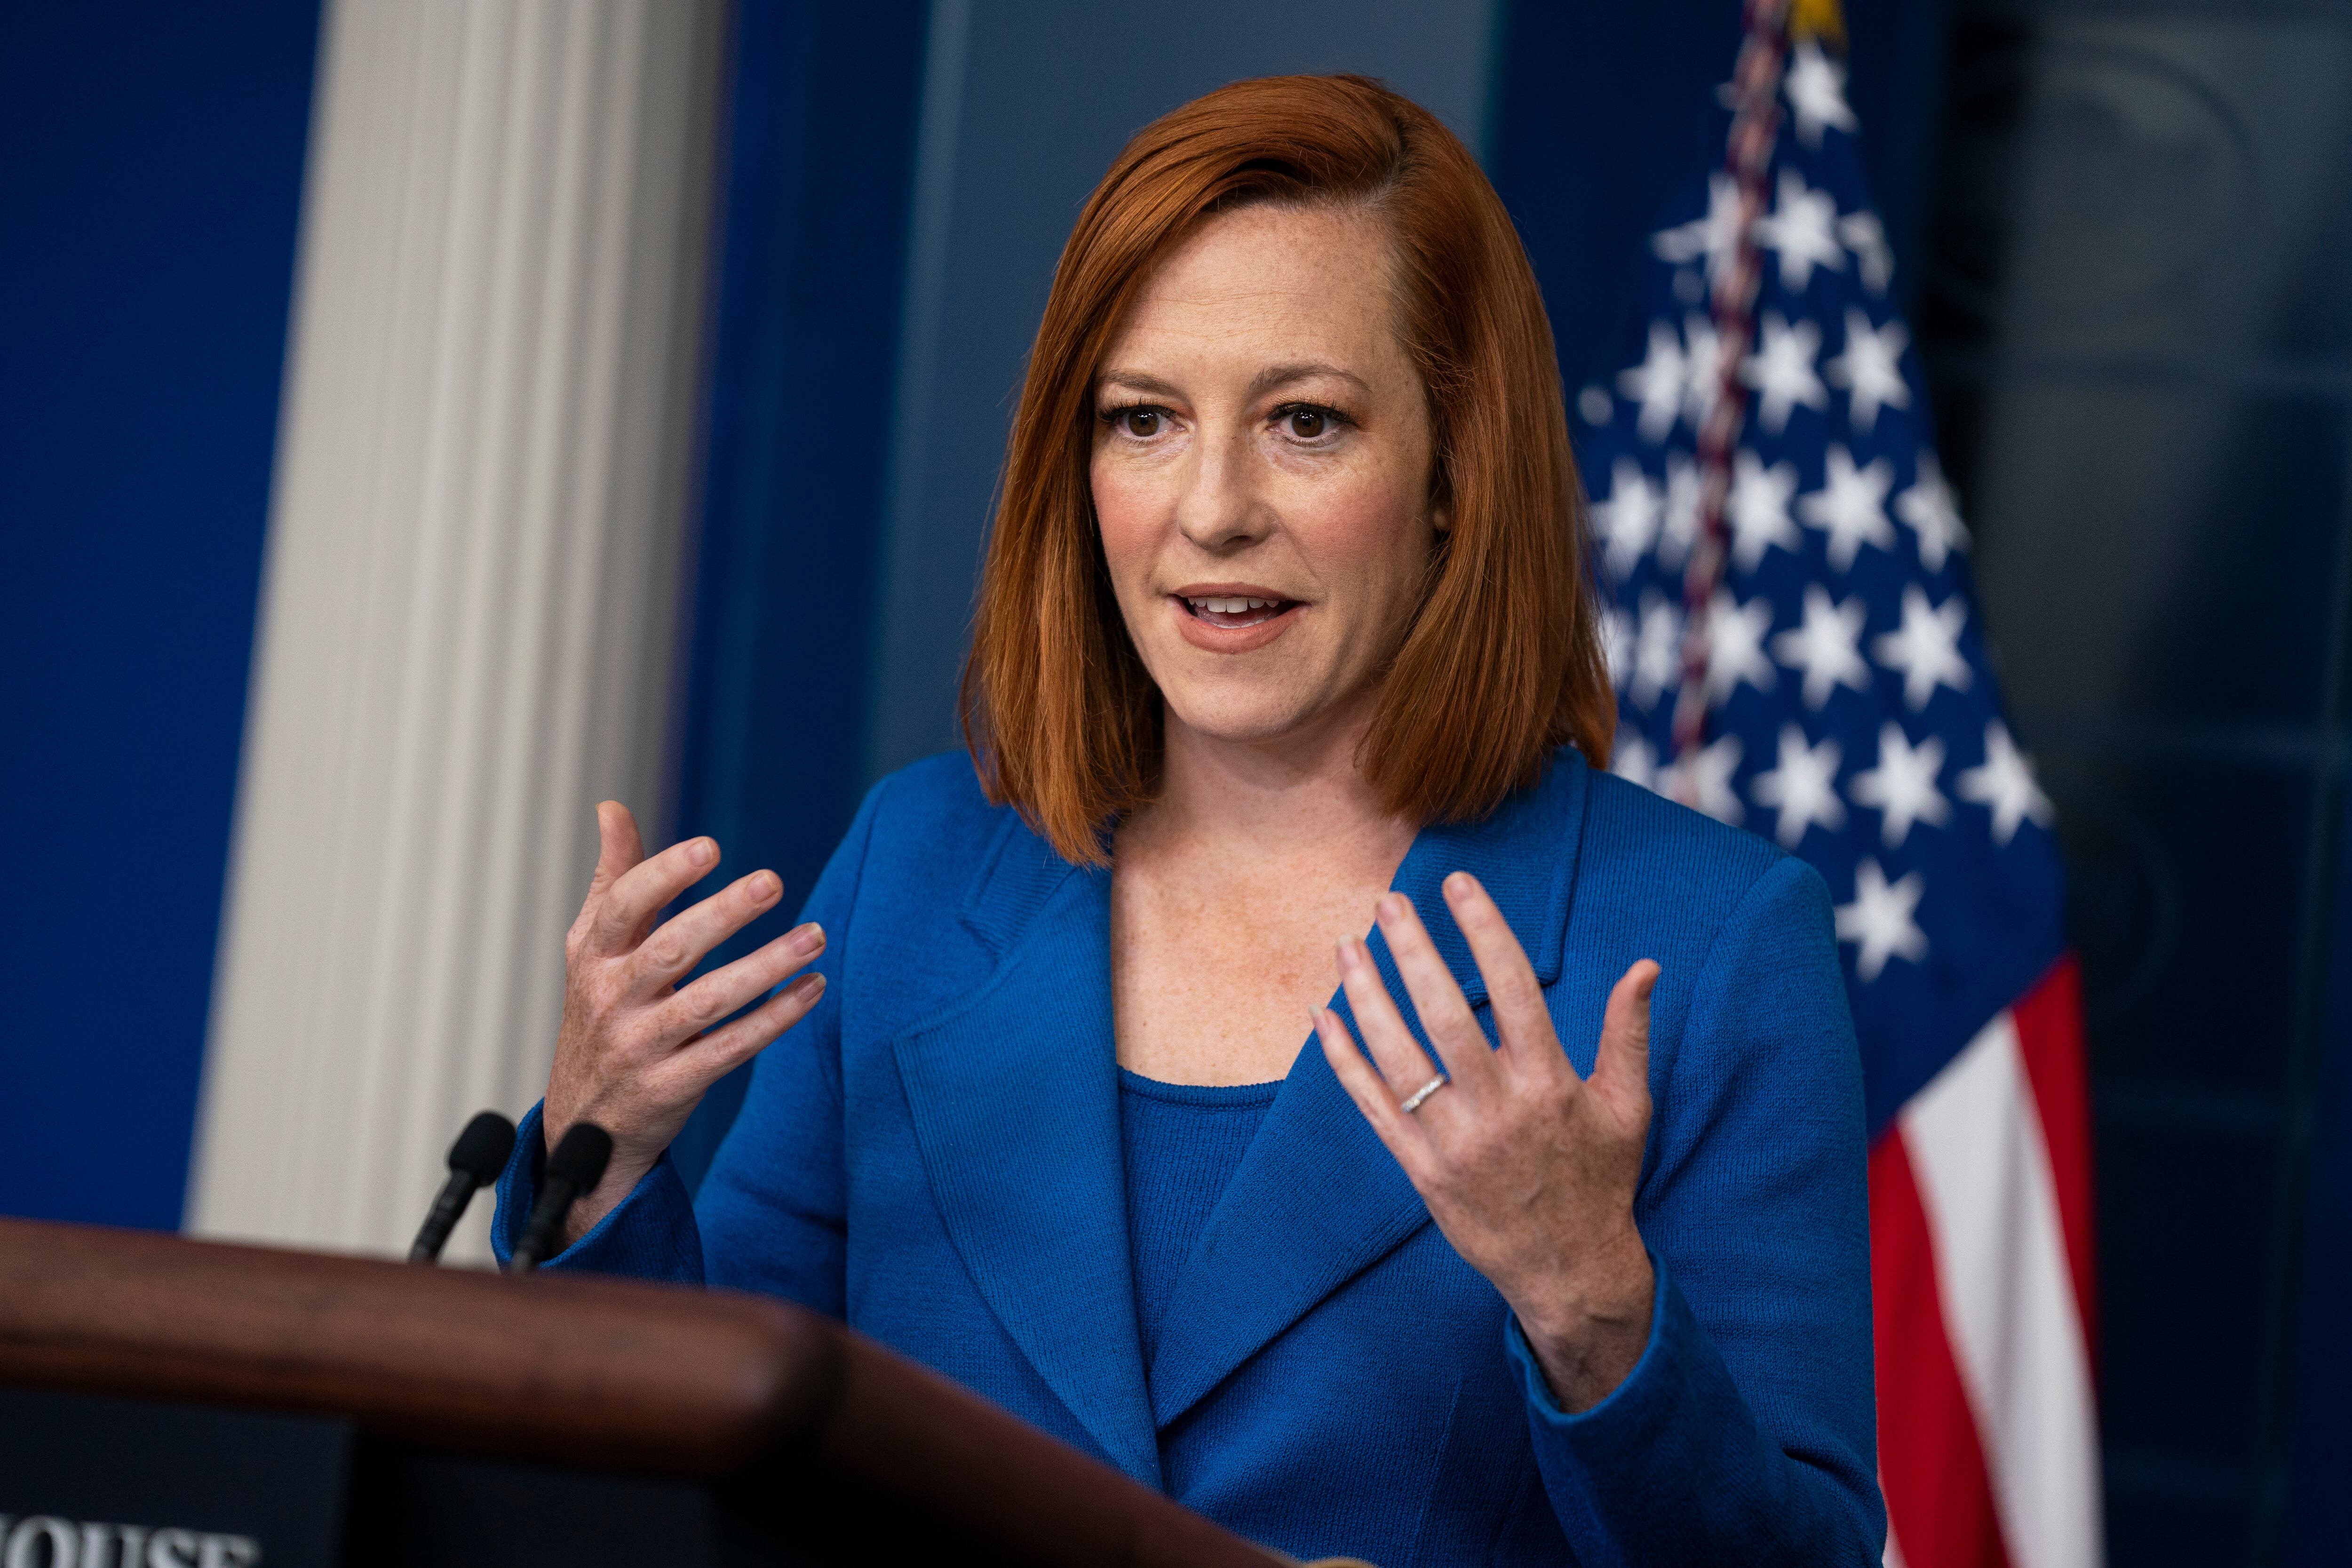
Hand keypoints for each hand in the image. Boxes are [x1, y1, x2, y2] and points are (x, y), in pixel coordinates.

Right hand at [544, 802, 827, 1243]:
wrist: (582, 1123)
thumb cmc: (600, 1014)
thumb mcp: (592, 950)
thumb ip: (613, 880)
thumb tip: (611, 808)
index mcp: (590, 957)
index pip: (623, 908)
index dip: (663, 877)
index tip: (709, 848)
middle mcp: (609, 1000)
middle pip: (670, 950)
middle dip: (722, 914)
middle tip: (772, 881)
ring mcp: (639, 1047)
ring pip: (708, 1002)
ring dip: (766, 966)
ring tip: (816, 935)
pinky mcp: (670, 1087)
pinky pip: (731, 1049)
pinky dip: (775, 1019)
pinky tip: (812, 988)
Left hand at [1314, 871, 1659, 1411]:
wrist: (1571, 1273)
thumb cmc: (1601, 1180)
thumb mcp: (1629, 1107)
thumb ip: (1628, 1033)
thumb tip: (1645, 965)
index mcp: (1551, 1084)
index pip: (1513, 987)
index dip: (1484, 930)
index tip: (1458, 886)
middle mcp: (1500, 1110)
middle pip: (1446, 1016)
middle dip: (1413, 952)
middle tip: (1388, 902)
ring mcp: (1455, 1143)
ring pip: (1399, 1058)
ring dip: (1367, 997)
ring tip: (1346, 946)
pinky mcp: (1422, 1172)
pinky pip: (1373, 1108)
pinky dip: (1344, 1062)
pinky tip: (1323, 1018)